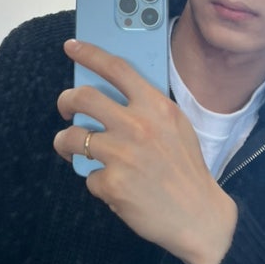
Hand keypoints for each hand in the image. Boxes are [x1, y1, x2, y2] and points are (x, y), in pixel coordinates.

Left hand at [53, 39, 237, 263]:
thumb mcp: (176, 126)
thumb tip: (110, 97)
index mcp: (155, 106)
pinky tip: (112, 186)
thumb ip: (148, 109)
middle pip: (83, 97)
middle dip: (65, 101)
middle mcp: (137, 125)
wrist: (199, 216)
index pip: (116, 68)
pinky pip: (88, 175)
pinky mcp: (111, 184)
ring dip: (66, 142)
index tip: (71, 47)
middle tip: (65, 109)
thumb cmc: (185, 170)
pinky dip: (96, 181)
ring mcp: (122, 154)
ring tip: (71, 148)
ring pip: (74, 137)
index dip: (89, 54)